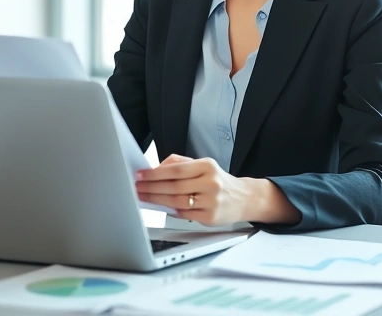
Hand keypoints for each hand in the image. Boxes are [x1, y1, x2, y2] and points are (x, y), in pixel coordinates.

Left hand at [135, 154, 254, 225]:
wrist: (244, 198)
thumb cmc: (218, 181)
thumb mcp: (203, 166)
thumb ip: (180, 163)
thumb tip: (156, 168)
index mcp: (207, 166)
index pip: (175, 169)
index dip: (154, 173)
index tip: (140, 175)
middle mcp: (211, 182)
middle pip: (174, 186)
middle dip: (151, 187)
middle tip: (138, 187)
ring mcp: (211, 201)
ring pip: (177, 201)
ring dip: (157, 200)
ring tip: (144, 197)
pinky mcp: (211, 217)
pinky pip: (185, 214)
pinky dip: (171, 211)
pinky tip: (162, 207)